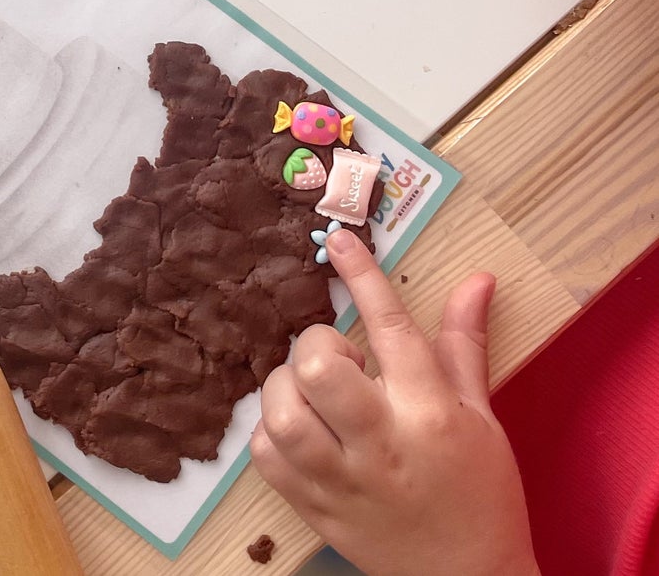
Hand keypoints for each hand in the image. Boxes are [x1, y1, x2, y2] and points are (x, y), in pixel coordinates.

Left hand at [249, 228, 538, 575]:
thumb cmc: (480, 492)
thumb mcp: (482, 416)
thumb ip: (464, 344)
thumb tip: (476, 278)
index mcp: (430, 414)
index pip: (391, 329)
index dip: (362, 276)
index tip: (338, 239)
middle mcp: (382, 444)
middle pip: (319, 369)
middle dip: (318, 347)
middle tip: (342, 361)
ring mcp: (342, 480)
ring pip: (283, 412)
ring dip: (288, 389)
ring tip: (316, 396)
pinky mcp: (312, 507)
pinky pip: (265, 453)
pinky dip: (270, 430)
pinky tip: (299, 428)